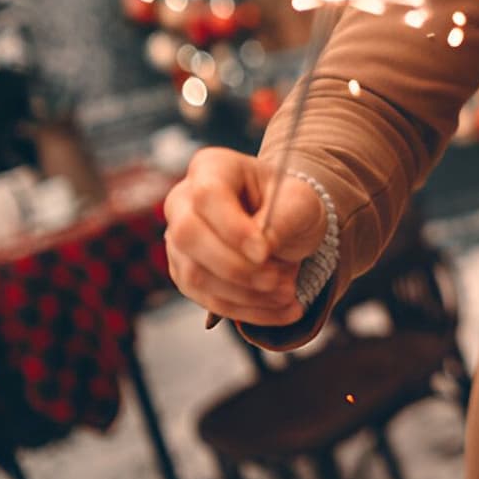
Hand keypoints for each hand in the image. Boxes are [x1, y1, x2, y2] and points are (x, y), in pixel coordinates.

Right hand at [164, 147, 328, 325]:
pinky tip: (282, 311)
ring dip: (246, 295)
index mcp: (212, 167)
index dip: (233, 228)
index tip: (265, 252)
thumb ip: (282, 221)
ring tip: (289, 295)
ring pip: (195, 275)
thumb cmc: (291, 204)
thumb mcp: (300, 203)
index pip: (207, 196)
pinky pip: (207, 299)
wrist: (287, 223)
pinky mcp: (185, 272)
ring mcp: (178, 240)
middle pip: (188, 236)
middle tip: (279, 281)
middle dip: (235, 267)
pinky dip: (247, 311)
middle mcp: (184, 200)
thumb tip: (259, 254)